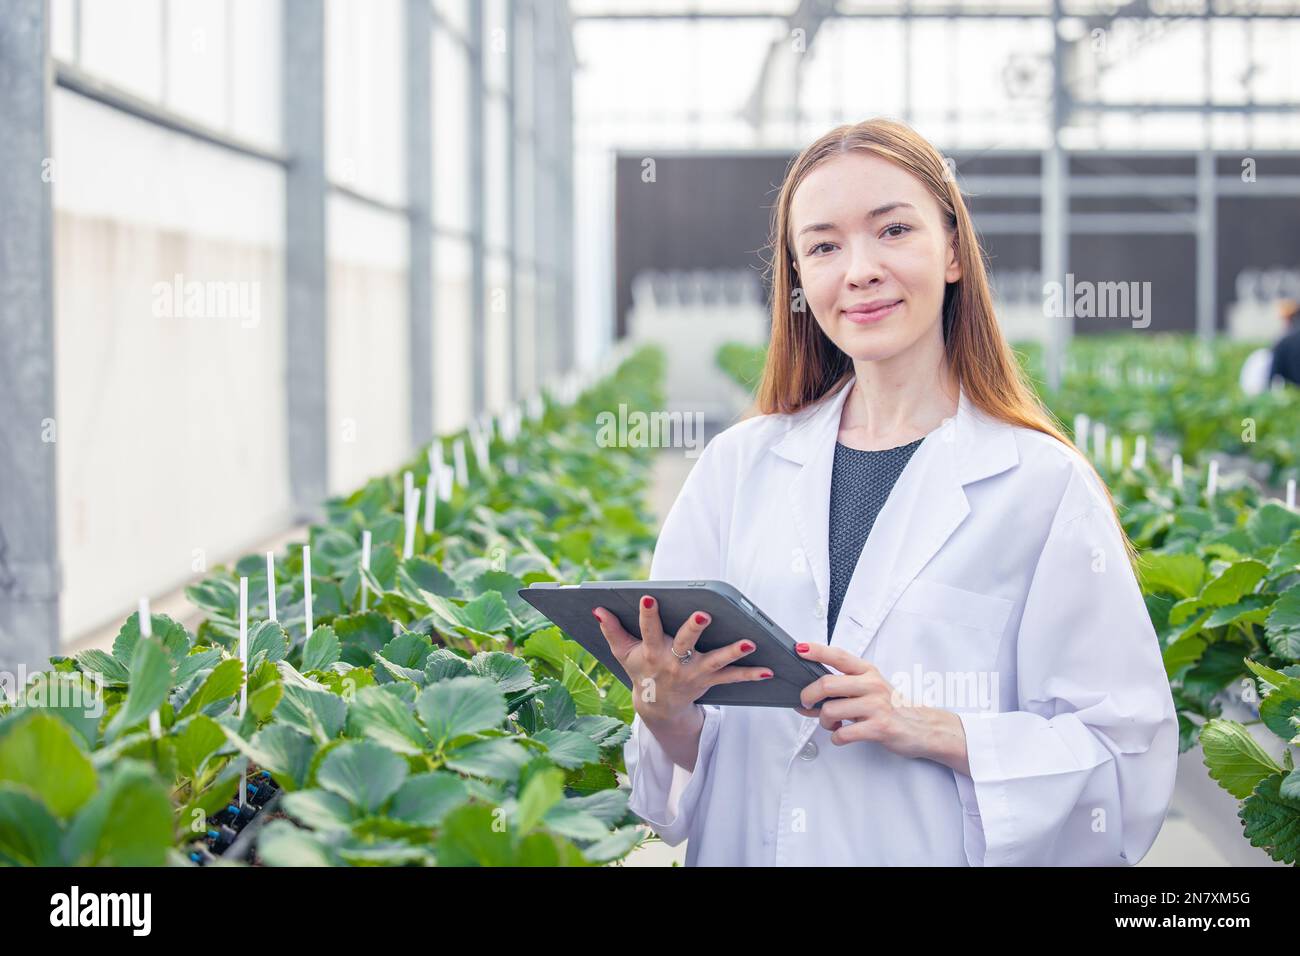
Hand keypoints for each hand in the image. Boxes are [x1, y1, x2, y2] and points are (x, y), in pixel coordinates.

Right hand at [592, 594, 771, 725]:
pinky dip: (751, 674)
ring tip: (749, 642)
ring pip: (715, 661)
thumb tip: (596, 608)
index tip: (647, 598)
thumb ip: (610, 630)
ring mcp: (694, 673)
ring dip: (733, 652)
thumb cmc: (641, 671)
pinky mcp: (710, 680)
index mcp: (652, 651)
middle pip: (684, 642)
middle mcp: (674, 662)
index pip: (647, 629)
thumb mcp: (622, 653)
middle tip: (704, 614)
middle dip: (694, 628)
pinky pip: (733, 678)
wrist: (657, 707)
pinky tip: (769, 668)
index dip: (647, 615)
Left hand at [792, 641, 968, 771]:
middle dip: (808, 695)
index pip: (839, 656)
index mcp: (868, 671)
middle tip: (806, 703)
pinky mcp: (880, 727)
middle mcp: (872, 685)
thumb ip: (844, 690)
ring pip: (831, 710)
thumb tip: (810, 697)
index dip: (817, 651)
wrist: (925, 727)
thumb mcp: (871, 689)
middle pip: (827, 684)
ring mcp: (877, 706)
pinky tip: (842, 736)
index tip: (800, 649)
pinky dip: (836, 738)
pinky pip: (844, 733)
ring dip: (823, 722)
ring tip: (831, 724)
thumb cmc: (892, 707)